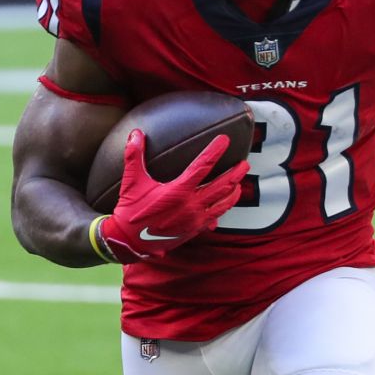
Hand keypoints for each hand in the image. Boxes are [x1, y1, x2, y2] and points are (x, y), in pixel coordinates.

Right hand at [95, 131, 246, 262]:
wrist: (130, 241)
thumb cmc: (131, 210)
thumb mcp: (132, 182)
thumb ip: (134, 156)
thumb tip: (136, 133)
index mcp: (179, 191)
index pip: (203, 166)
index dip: (215, 151)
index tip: (224, 140)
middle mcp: (191, 205)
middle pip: (222, 186)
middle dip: (235, 173)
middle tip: (244, 164)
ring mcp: (196, 219)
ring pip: (223, 204)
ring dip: (234, 192)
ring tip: (239, 183)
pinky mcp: (195, 229)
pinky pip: (215, 217)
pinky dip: (223, 208)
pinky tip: (225, 203)